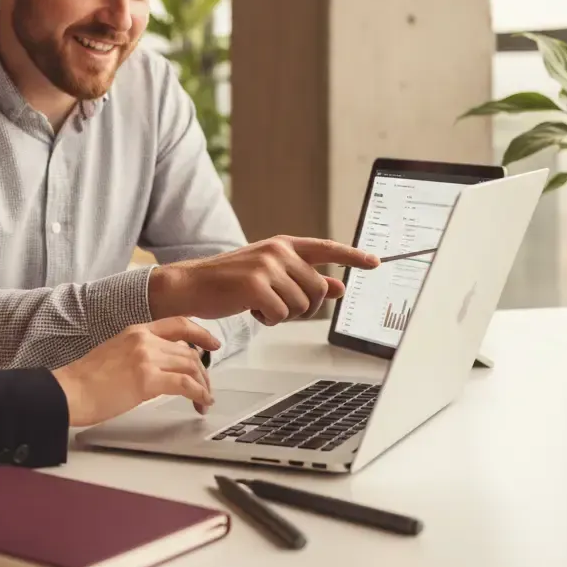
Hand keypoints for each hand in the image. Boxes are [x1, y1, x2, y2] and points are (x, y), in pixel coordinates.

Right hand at [52, 318, 220, 427]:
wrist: (69, 391)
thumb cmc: (86, 380)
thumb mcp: (116, 353)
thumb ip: (140, 353)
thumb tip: (160, 366)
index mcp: (136, 330)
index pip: (178, 324)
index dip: (201, 333)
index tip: (213, 343)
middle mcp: (144, 340)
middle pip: (188, 351)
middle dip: (203, 371)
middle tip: (206, 387)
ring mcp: (146, 358)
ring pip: (190, 366)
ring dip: (203, 385)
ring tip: (204, 399)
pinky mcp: (147, 380)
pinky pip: (185, 385)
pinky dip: (198, 394)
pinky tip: (200, 402)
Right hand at [148, 236, 380, 324]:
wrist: (192, 285)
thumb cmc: (230, 281)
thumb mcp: (271, 275)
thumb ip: (305, 278)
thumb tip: (339, 286)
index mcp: (284, 245)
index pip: (327, 248)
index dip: (353, 257)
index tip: (375, 262)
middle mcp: (279, 251)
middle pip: (319, 290)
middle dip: (304, 306)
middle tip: (278, 305)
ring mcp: (267, 266)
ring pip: (302, 305)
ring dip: (284, 314)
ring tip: (261, 305)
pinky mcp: (256, 285)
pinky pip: (281, 315)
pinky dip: (268, 320)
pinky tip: (252, 311)